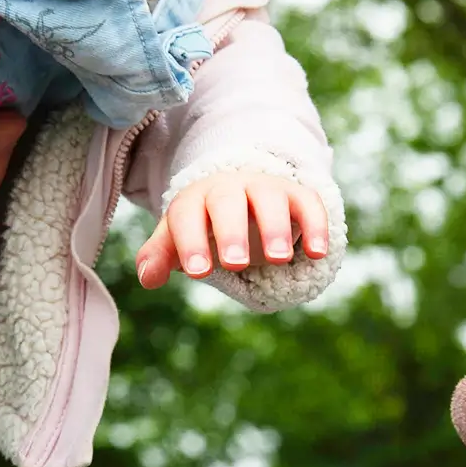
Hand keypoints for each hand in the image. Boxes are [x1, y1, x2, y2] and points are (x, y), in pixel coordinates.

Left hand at [136, 170, 329, 287]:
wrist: (241, 192)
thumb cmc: (205, 224)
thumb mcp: (178, 236)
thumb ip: (160, 255)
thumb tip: (147, 278)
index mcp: (195, 199)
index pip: (187, 216)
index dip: (191, 242)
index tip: (198, 272)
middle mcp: (230, 188)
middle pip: (228, 201)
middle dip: (231, 231)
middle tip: (234, 264)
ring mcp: (265, 188)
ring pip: (270, 198)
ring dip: (275, 227)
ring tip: (278, 259)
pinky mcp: (296, 195)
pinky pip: (308, 203)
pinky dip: (315, 225)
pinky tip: (318, 252)